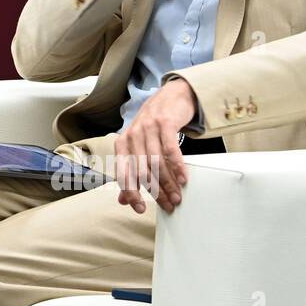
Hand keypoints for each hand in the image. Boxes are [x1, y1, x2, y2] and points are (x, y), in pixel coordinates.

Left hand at [114, 79, 195, 214]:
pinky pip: (170, 149)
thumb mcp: (139, 146)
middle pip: (142, 171)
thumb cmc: (153, 126)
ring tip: (178, 197)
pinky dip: (177, 166)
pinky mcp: (164, 123)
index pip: (123, 174)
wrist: (170, 96)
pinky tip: (183, 179)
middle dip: (156, 192)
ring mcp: (148, 128)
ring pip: (156, 163)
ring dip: (168, 183)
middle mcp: (132, 136)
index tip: (141, 209)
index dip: (131, 193)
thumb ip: (131, 171)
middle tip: (169, 206)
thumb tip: (123, 200)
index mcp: (122, 144)